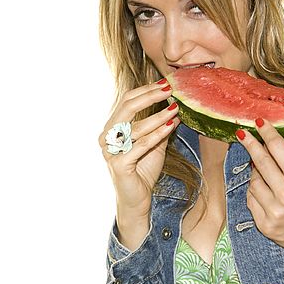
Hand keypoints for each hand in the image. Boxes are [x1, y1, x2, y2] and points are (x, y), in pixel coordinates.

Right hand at [98, 79, 179, 216]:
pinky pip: (140, 145)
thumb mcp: (154, 143)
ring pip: (136, 127)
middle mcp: (107, 137)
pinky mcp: (119, 164)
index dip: (146, 90)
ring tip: (176, 108)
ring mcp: (111, 151)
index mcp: (112, 128)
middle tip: (170, 89)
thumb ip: (160, 126)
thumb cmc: (143, 171)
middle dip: (150, 96)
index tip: (166, 83)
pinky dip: (157, 134)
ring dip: (158, 116)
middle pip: (126, 107)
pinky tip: (171, 126)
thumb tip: (176, 105)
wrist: (137, 200)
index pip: (126, 101)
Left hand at [236, 118, 283, 254]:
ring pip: (253, 183)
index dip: (267, 134)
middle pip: (261, 163)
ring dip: (255, 174)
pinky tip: (262, 191)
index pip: (278, 149)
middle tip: (242, 134)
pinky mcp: (265, 225)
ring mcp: (274, 211)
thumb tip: (263, 148)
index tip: (259, 123)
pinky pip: (251, 201)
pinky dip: (254, 193)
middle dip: (250, 145)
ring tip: (264, 174)